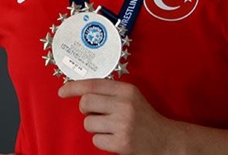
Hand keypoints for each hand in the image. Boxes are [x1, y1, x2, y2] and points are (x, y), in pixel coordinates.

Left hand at [58, 79, 179, 154]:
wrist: (165, 140)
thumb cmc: (145, 118)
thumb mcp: (132, 98)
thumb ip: (111, 92)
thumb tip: (81, 92)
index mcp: (127, 90)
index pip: (93, 84)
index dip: (74, 87)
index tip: (62, 91)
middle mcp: (125, 105)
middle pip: (86, 102)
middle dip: (86, 110)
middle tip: (96, 114)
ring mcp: (123, 124)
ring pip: (88, 123)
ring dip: (95, 128)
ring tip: (110, 128)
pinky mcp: (121, 142)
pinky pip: (96, 140)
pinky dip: (102, 141)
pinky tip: (115, 139)